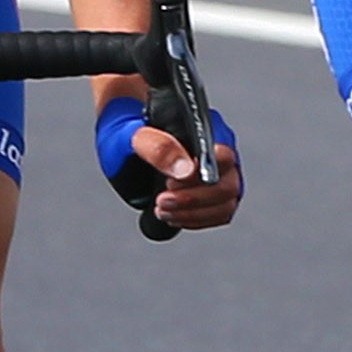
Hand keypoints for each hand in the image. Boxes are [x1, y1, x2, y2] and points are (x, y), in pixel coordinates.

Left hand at [99, 92, 243, 231]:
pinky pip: (217, 215)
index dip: (204, 174)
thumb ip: (158, 147)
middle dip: (193, 199)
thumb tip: (185, 169)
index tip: (171, 182)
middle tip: (162, 200)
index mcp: (205, 131)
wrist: (123, 147)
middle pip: (228, 185)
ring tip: (161, 210)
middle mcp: (219, 153)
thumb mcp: (134, 137)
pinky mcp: (213, 194)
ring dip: (193, 214)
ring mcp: (220, 175)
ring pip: (225, 204)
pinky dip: (194, 220)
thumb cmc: (129, 135)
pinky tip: (172, 215)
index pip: (224, 156)